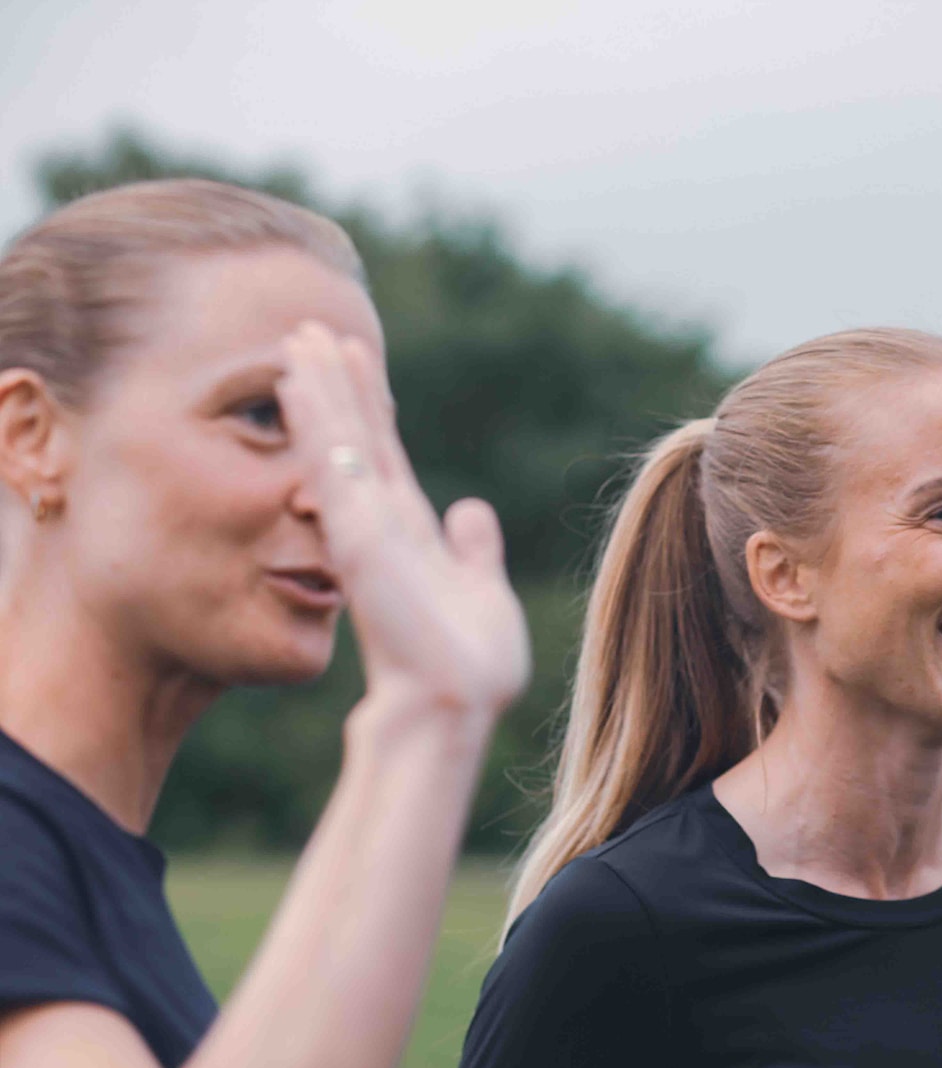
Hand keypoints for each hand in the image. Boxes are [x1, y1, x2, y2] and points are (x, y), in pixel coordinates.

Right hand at [277, 322, 530, 718]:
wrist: (452, 706)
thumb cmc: (468, 666)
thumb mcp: (484, 595)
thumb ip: (475, 552)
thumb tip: (472, 510)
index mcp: (410, 534)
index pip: (384, 456)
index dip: (370, 408)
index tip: (356, 359)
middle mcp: (381, 525)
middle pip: (354, 438)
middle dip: (335, 384)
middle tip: (311, 328)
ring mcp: (365, 529)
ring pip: (336, 441)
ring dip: (319, 388)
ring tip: (299, 336)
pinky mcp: (358, 538)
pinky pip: (331, 467)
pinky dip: (316, 421)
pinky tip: (299, 380)